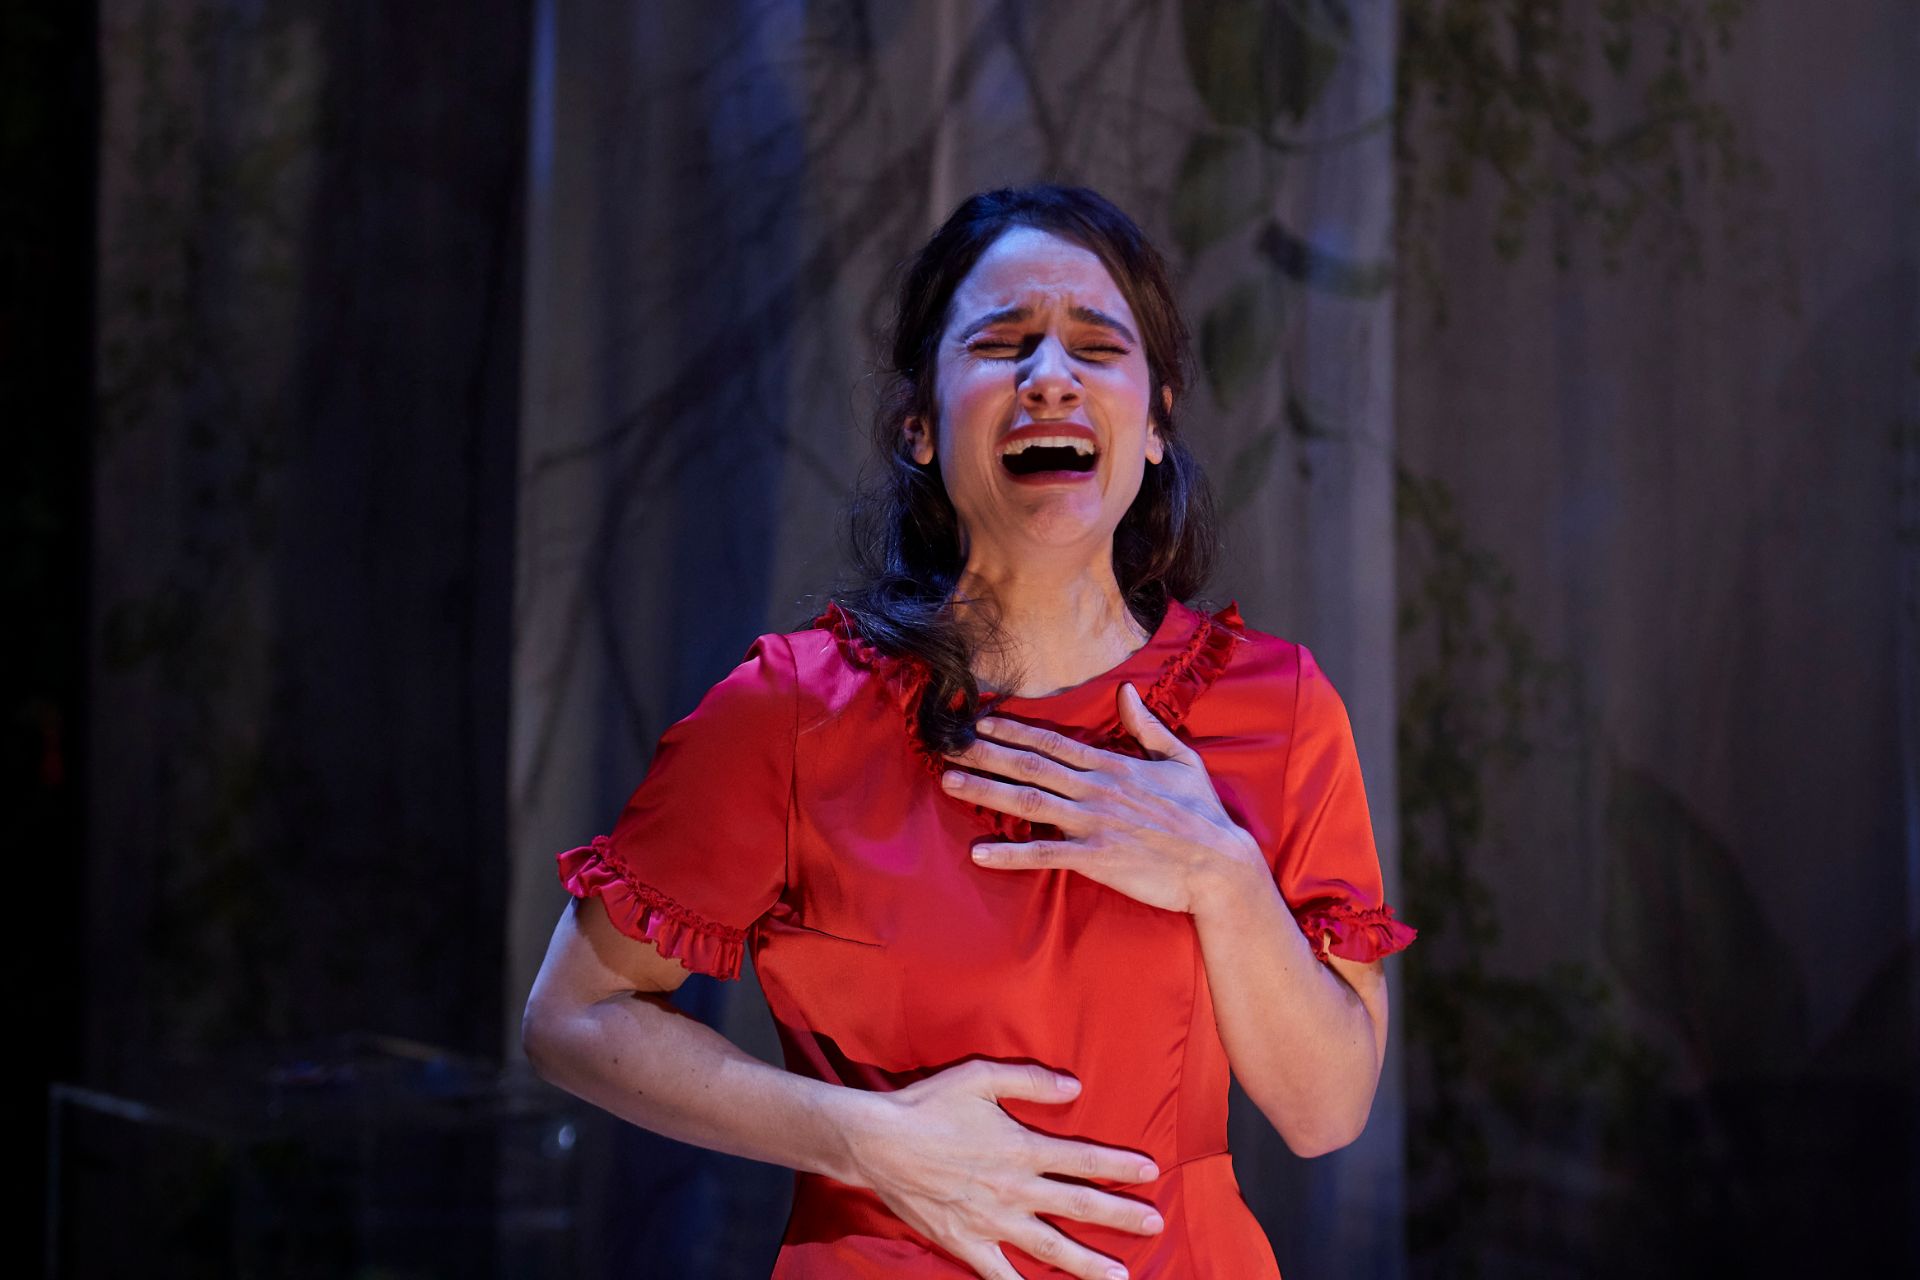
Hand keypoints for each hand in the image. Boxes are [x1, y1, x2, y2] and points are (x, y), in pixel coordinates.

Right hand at [846, 1060, 1164, 1279]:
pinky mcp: (966, 1243)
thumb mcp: (980, 1077)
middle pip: (1079, 1205)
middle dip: (1121, 1216)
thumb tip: (1075, 1087)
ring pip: (1051, 1248)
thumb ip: (1030, 1082)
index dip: (1120, 1166)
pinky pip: (1001, 1276)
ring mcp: (991, 1221)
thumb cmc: (928, 1105)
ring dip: (1089, 1264)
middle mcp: (1013, 1189)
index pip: (1083, 1158)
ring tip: (1121, 1278)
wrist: (877, 1142)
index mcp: (1020, 1148)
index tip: (1151, 1172)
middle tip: (1156, 1224)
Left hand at [940, 681, 1265, 914]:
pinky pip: (1045, 855)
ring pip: (1028, 802)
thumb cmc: (1202, 815)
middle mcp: (1097, 790)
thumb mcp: (1181, 760)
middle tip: (945, 746)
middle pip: (1030, 766)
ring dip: (985, 791)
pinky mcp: (1096, 859)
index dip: (1013, 730)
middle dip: (984, 754)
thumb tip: (1126, 693)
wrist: (1219, 867)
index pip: (1053, 741)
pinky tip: (979, 853)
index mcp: (1114, 766)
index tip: (979, 721)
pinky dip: (1010, 854)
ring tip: (948, 783)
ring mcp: (1094, 824)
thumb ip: (1148, 727)